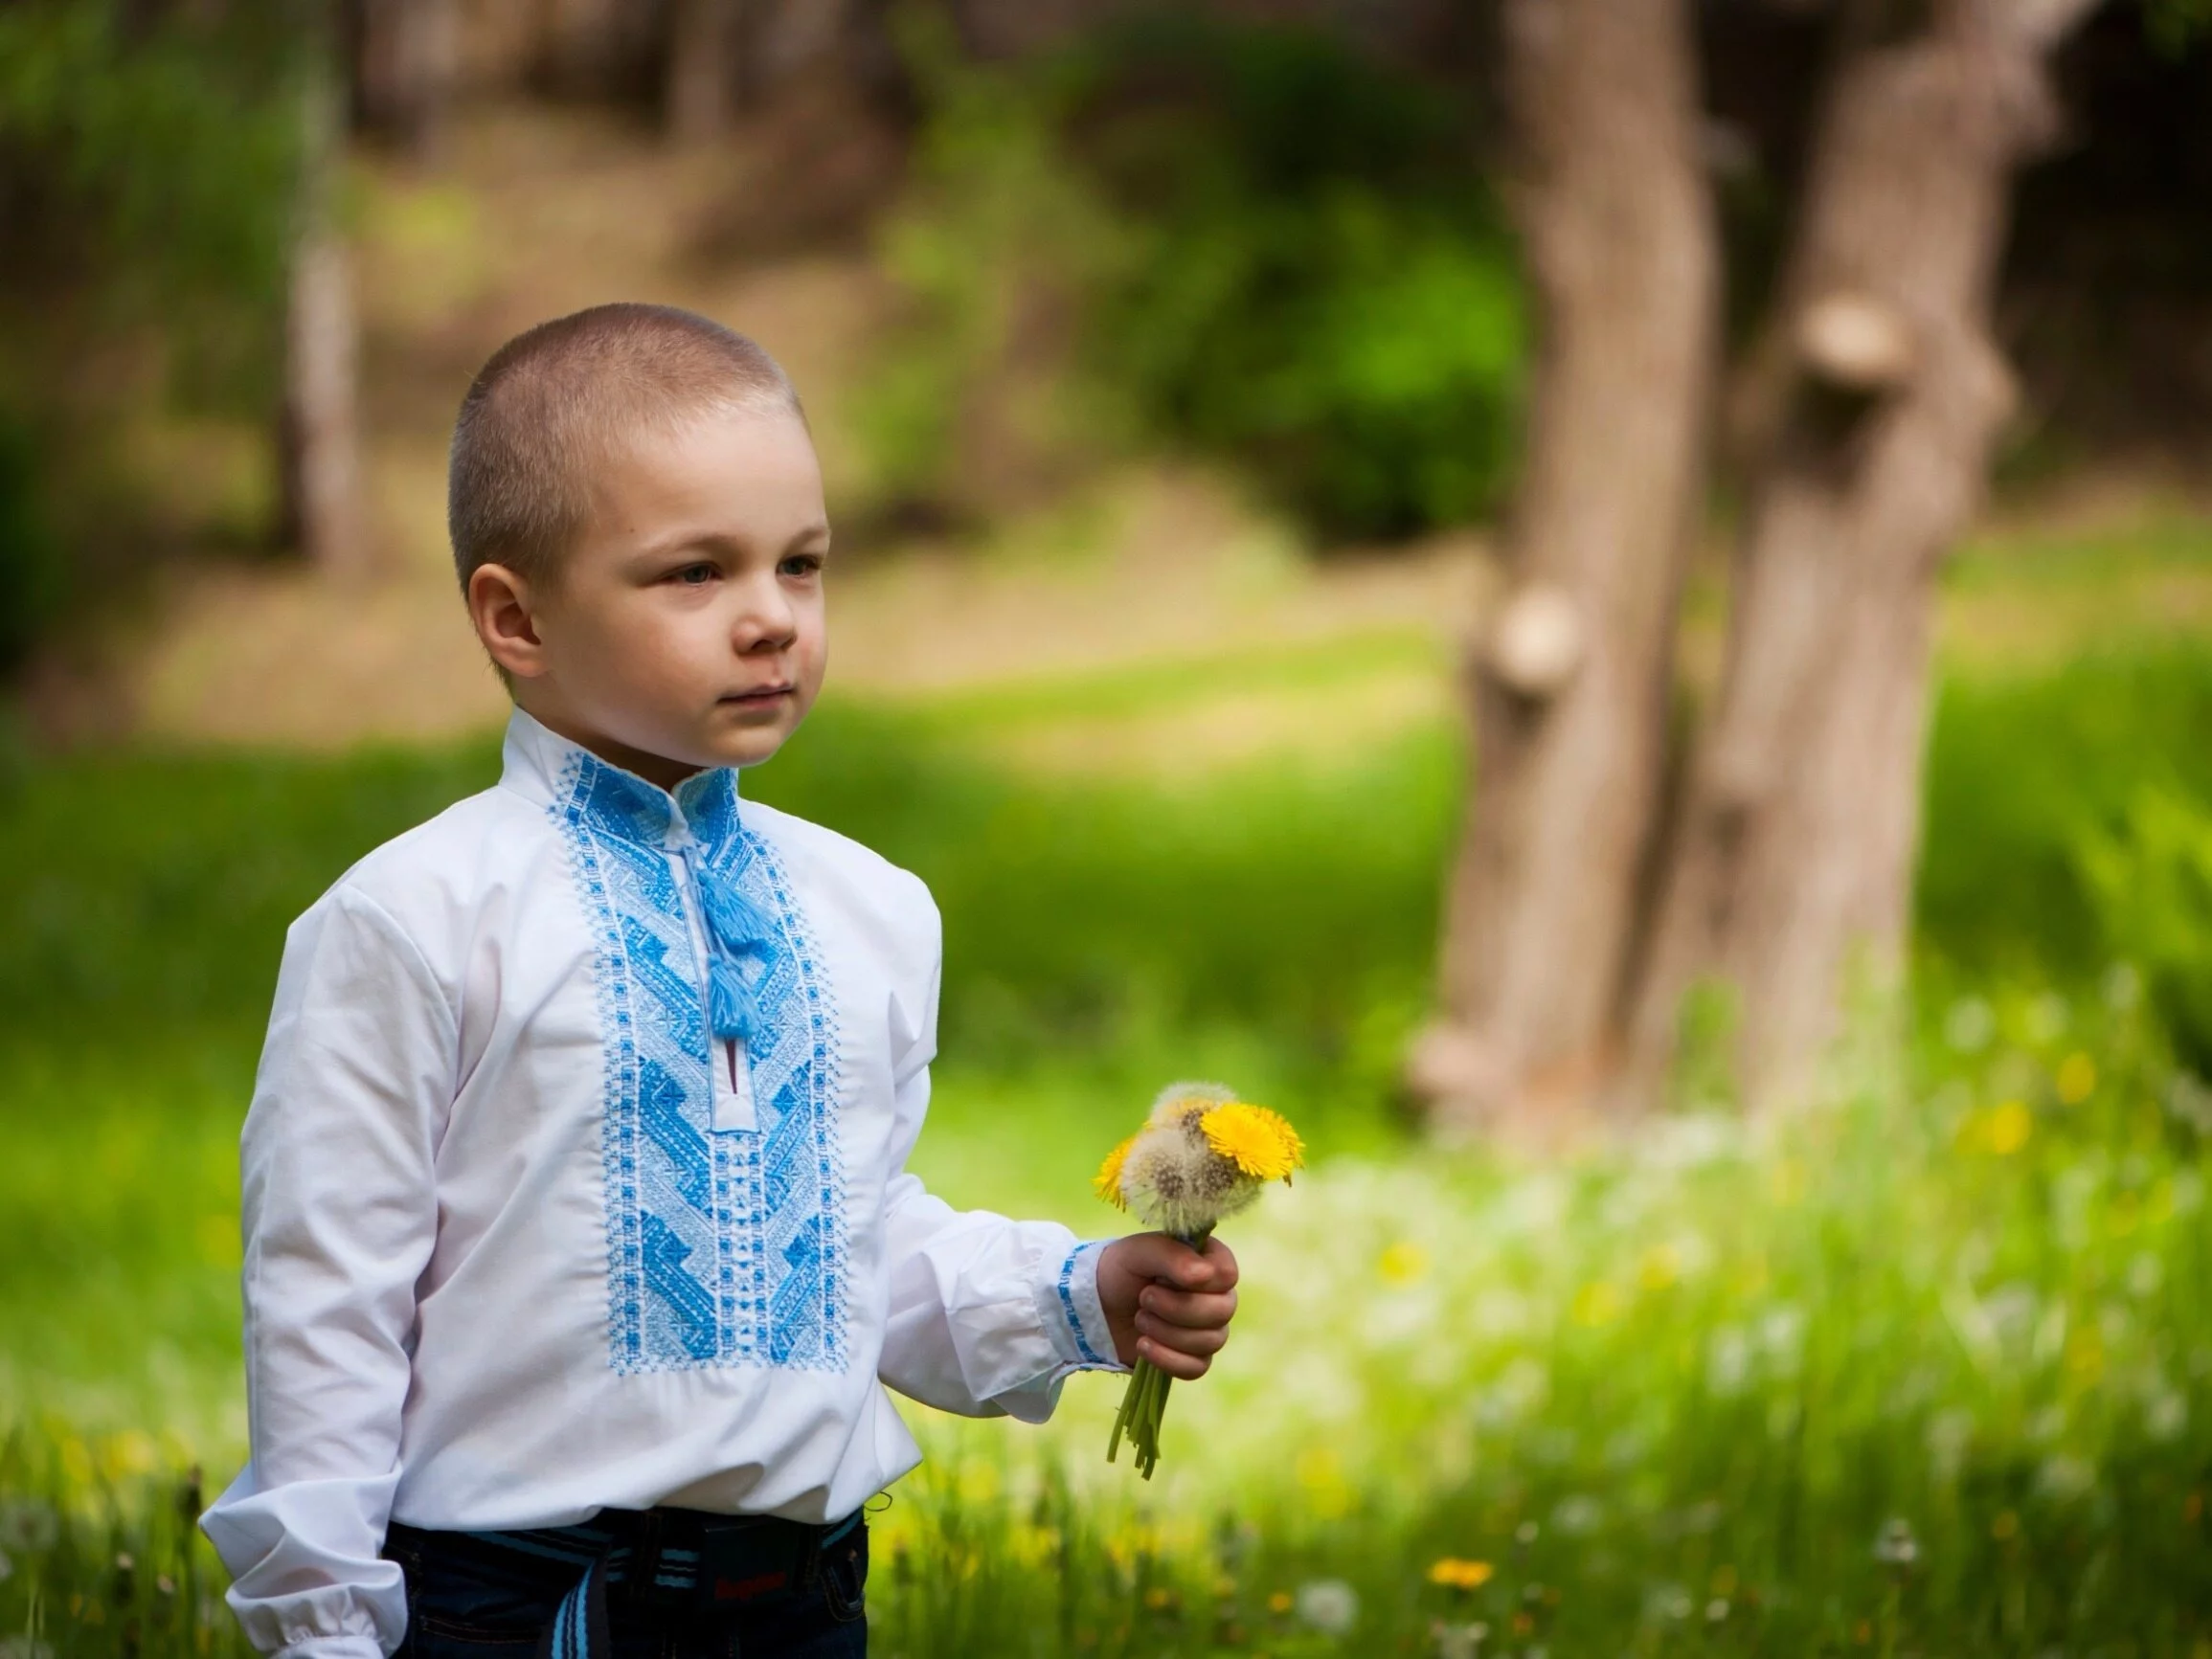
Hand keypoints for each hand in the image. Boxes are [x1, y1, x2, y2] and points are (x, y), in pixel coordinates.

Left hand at [1095, 1233, 1238, 1378]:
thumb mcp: (1139, 1252)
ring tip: (1140, 1319)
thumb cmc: (1119, 1271)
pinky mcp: (1191, 1357)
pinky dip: (1167, 1359)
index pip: (1228, 1274)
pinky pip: (1197, 1367)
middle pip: (1223, 1311)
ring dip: (1167, 1332)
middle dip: (1177, 1308)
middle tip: (1144, 1298)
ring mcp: (1205, 1328)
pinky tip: (1143, 1345)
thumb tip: (1205, 1275)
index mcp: (1206, 1261)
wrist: (1094, 1308)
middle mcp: (1214, 1295)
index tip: (1163, 1279)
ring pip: (1211, 1341)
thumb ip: (1173, 1256)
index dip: (1200, 1280)